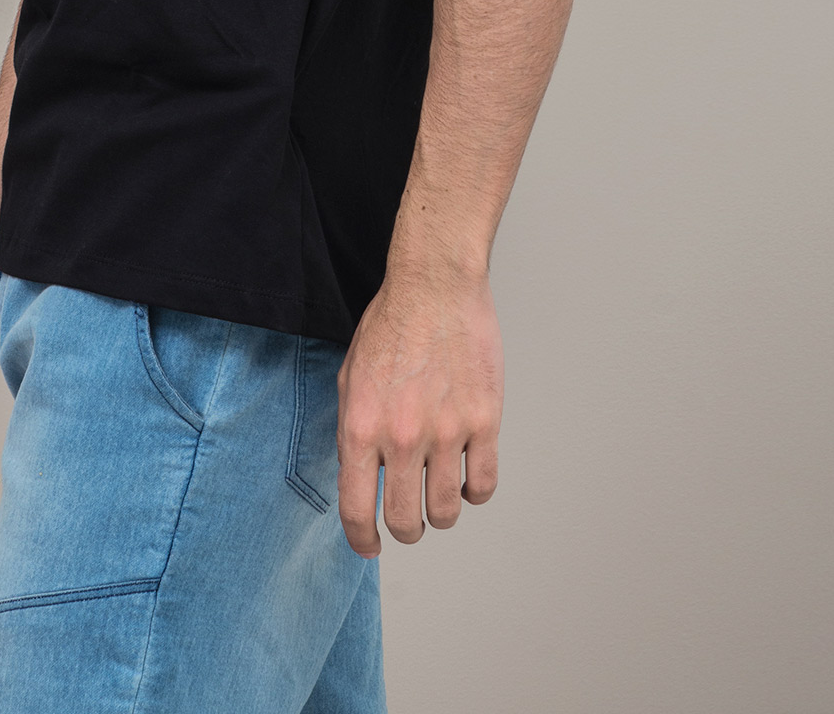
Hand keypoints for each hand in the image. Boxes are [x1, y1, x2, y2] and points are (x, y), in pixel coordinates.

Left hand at [335, 266, 502, 556]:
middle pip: (405, 521)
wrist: (434, 286)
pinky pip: (483, 485)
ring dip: (441, 513)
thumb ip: (352, 430)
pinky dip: (475, 492)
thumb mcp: (350, 377)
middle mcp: (402, 438)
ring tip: (439, 495)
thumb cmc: (391, 324)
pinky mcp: (484, 422)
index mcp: (361, 427)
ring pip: (447, 511)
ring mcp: (447, 432)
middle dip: (405, 529)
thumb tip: (360, 476)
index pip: (356, 510)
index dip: (362, 540)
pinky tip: (467, 475)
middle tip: (409, 521)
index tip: (371, 546)